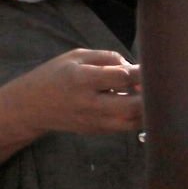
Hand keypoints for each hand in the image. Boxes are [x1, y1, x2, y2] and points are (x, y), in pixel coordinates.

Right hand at [0, 48, 140, 140]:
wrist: (30, 106)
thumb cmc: (56, 75)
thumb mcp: (77, 56)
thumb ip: (108, 58)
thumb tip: (135, 67)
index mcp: (83, 80)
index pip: (123, 77)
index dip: (143, 71)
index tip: (153, 65)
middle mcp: (89, 104)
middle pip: (132, 106)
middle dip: (150, 94)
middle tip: (155, 82)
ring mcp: (93, 122)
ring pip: (133, 121)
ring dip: (148, 108)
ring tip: (148, 93)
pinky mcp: (97, 131)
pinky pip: (126, 127)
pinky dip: (139, 116)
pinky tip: (139, 103)